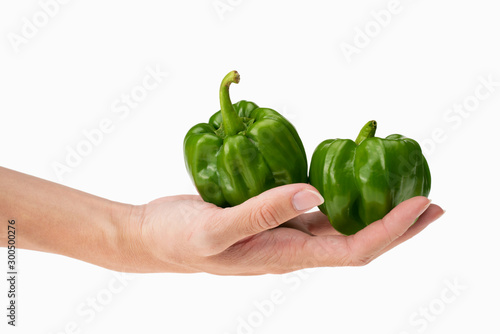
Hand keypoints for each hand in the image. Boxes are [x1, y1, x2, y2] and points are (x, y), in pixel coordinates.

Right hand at [126, 184, 443, 274]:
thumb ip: (263, 212)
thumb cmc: (180, 238)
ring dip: (377, 211)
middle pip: (359, 241)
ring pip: (342, 225)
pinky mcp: (275, 215)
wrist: (155, 237)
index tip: (422, 205)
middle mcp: (293, 248)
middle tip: (434, 204)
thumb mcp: (216, 228)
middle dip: (399, 226)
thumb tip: (314, 194)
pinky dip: (344, 196)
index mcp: (285, 257)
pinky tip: (352, 182)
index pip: (352, 250)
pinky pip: (318, 209)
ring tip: (405, 192)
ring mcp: (285, 233)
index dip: (391, 231)